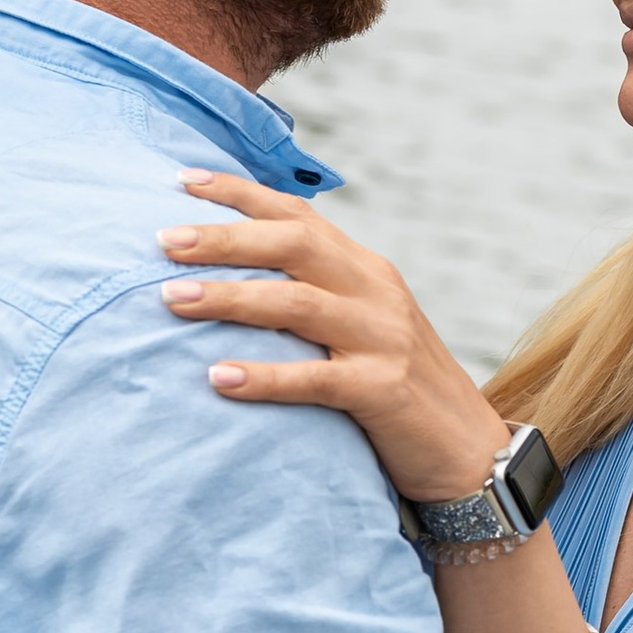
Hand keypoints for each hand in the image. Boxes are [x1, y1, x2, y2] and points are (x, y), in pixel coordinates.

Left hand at [157, 173, 508, 501]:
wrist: (470, 452)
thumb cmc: (397, 391)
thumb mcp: (361, 329)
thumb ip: (314, 298)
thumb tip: (233, 280)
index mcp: (365, 269)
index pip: (299, 216)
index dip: (240, 193)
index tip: (182, 180)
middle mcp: (376, 291)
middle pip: (294, 244)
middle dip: (224, 238)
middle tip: (163, 241)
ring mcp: (383, 338)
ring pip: (296, 303)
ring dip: (229, 297)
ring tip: (170, 300)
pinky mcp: (383, 391)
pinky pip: (314, 378)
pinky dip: (264, 375)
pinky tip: (217, 378)